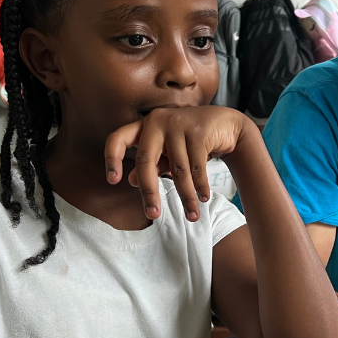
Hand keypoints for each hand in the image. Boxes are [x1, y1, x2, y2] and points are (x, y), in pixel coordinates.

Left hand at [104, 106, 253, 221]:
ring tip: (191, 216)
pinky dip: (200, 187)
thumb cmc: (190, 140)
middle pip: (146, 161)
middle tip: (153, 215)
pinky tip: (203, 198)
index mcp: (145, 126)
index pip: (118, 138)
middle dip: (150, 192)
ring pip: (178, 170)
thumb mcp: (168, 152)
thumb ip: (152, 164)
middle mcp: (158, 121)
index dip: (112, 159)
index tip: (112, 181)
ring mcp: (179, 124)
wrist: (226, 123)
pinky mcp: (199, 131)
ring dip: (186, 197)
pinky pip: (197, 167)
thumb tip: (129, 181)